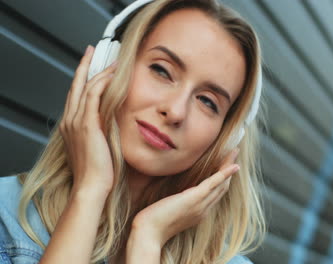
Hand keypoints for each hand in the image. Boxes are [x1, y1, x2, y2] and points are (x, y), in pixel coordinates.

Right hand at [60, 45, 117, 197]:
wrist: (92, 186)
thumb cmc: (99, 172)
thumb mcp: (100, 147)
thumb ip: (103, 131)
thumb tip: (116, 120)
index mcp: (72, 126)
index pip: (76, 96)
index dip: (83, 79)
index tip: (92, 66)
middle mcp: (70, 121)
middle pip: (76, 86)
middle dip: (85, 66)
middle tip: (92, 50)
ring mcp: (76, 122)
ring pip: (85, 87)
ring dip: (98, 71)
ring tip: (109, 59)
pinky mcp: (86, 125)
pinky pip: (92, 96)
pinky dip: (102, 83)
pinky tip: (112, 75)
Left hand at [128, 148, 240, 248]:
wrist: (149, 233)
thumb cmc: (152, 222)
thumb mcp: (168, 211)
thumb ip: (176, 202)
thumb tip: (174, 194)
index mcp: (198, 213)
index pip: (215, 195)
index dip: (222, 181)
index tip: (226, 168)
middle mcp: (204, 210)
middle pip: (222, 188)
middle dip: (229, 172)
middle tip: (235, 157)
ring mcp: (201, 205)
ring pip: (221, 184)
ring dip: (229, 167)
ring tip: (234, 153)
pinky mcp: (195, 198)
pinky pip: (214, 183)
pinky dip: (225, 173)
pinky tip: (233, 165)